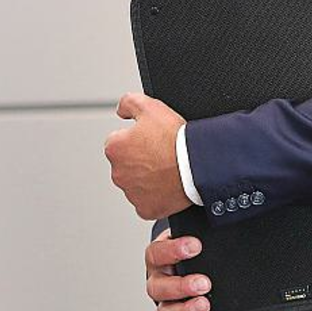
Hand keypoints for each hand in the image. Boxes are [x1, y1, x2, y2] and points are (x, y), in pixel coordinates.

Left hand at [104, 92, 190, 219]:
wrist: (197, 164)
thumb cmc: (175, 138)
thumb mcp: (151, 106)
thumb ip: (128, 102)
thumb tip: (121, 110)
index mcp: (114, 148)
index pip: (120, 141)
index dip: (138, 137)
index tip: (152, 139)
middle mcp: (118, 173)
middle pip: (127, 163)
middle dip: (140, 159)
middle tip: (161, 153)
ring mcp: (132, 193)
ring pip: (137, 182)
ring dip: (147, 177)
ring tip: (168, 167)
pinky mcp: (146, 208)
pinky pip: (147, 201)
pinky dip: (156, 195)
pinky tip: (168, 184)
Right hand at [146, 229, 243, 310]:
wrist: (184, 260)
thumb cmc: (185, 247)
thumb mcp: (186, 233)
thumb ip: (195, 228)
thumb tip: (212, 215)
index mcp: (158, 257)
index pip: (157, 253)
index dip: (174, 251)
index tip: (195, 245)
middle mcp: (159, 281)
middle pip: (158, 288)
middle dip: (181, 286)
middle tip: (203, 282)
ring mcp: (167, 302)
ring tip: (205, 305)